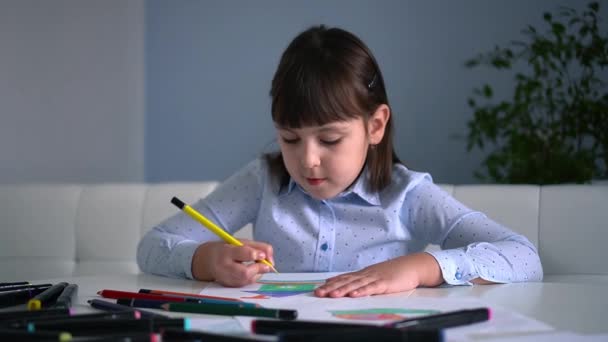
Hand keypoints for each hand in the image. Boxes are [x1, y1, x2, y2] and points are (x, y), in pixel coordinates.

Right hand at [191, 239, 274, 286]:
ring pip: (247, 280)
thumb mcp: (239, 242)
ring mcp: (226, 279)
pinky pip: (246, 283)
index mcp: (226, 252)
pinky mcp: (229, 286)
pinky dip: (252, 277)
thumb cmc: (225, 250)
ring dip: (258, 273)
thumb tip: (270, 258)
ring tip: (258, 266)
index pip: (241, 253)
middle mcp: (224, 267)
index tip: (262, 255)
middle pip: (245, 272)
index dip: (254, 254)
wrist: (206, 261)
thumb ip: (257, 246)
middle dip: (259, 268)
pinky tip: (251, 271)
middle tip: (266, 264)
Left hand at [314, 252, 442, 297]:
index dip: (330, 284)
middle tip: (318, 293)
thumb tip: (345, 284)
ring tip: (331, 295)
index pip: (343, 278)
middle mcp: (366, 275)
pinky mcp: (385, 283)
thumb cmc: (393, 272)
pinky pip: (372, 288)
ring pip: (356, 285)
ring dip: (343, 290)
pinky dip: (362, 291)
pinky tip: (354, 294)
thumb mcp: (374, 276)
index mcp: (363, 274)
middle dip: (331, 288)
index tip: (318, 288)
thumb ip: (361, 280)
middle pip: (346, 281)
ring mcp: (375, 278)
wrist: (411, 266)